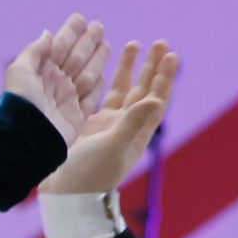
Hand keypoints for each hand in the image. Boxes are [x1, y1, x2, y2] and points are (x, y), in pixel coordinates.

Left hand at [2, 16, 105, 134]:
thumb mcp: (20, 71)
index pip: (59, 47)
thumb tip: (48, 33)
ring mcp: (68, 100)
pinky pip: (91, 100)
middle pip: (77, 58)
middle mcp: (56, 83)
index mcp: (42, 71)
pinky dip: (98, 88)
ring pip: (87, 75)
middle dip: (88, 42)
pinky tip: (103, 76)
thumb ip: (35, 51)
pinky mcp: (78, 117)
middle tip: (99, 26)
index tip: (80, 18)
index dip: (70, 32)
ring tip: (106, 44)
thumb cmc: (20, 102)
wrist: (26, 138)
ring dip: (97, 59)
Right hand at [39, 40, 178, 199]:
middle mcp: (127, 126)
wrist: (67, 194)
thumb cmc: (91, 174)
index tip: (171, 55)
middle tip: (161, 42)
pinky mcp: (92, 126)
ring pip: (125, 90)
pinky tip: (108, 67)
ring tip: (135, 44)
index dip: (164, 77)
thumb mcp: (113, 146)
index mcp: (137, 132)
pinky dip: (109, 80)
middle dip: (152, 66)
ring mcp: (109, 125)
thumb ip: (133, 122)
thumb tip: (156, 99)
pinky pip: (104, 97)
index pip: (156, 98)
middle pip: (144, 90)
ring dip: (132, 69)